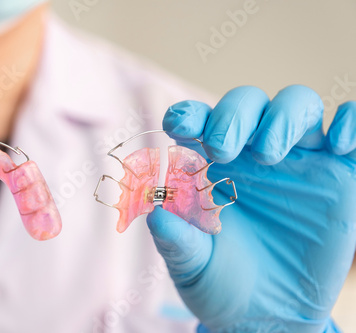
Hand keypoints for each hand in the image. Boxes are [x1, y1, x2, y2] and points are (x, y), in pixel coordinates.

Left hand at [148, 85, 355, 331]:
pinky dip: (349, 122)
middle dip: (234, 115)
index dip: (189, 115)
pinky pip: (351, 130)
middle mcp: (253, 155)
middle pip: (249, 103)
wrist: (267, 316)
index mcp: (212, 166)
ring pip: (297, 104)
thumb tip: (157, 214)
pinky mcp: (339, 177)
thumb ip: (176, 241)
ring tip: (268, 154)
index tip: (177, 125)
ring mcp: (299, 162)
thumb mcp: (192, 266)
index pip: (200, 123)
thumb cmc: (220, 282)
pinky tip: (337, 144)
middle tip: (222, 150)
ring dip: (283, 117)